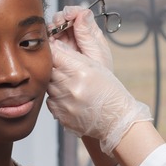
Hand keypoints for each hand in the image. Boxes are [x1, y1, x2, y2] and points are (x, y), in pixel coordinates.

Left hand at [47, 39, 151, 154]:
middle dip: (55, 69)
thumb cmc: (110, 93)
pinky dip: (57, 99)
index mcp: (80, 72)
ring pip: (48, 86)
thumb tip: (56, 45)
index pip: (55, 55)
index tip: (57, 54)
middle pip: (49, 70)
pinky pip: (50, 101)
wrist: (116, 120)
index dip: (54, 52)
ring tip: (71, 87)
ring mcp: (64, 103)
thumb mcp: (98, 68)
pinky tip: (70, 99)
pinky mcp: (60, 115)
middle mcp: (70, 87)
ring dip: (56, 84)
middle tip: (67, 73)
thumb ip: (74, 56)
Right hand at [50, 6, 112, 70]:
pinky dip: (46, 38)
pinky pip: (48, 40)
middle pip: (64, 18)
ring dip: (52, 27)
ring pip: (54, 27)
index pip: (79, 13)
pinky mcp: (55, 50)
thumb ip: (88, 33)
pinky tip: (48, 41)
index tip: (68, 15)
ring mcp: (64, 41)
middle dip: (60, 18)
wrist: (92, 90)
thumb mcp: (96, 52)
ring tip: (53, 33)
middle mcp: (75, 34)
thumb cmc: (100, 72)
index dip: (72, 11)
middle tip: (59, 24)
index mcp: (89, 31)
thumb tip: (84, 12)